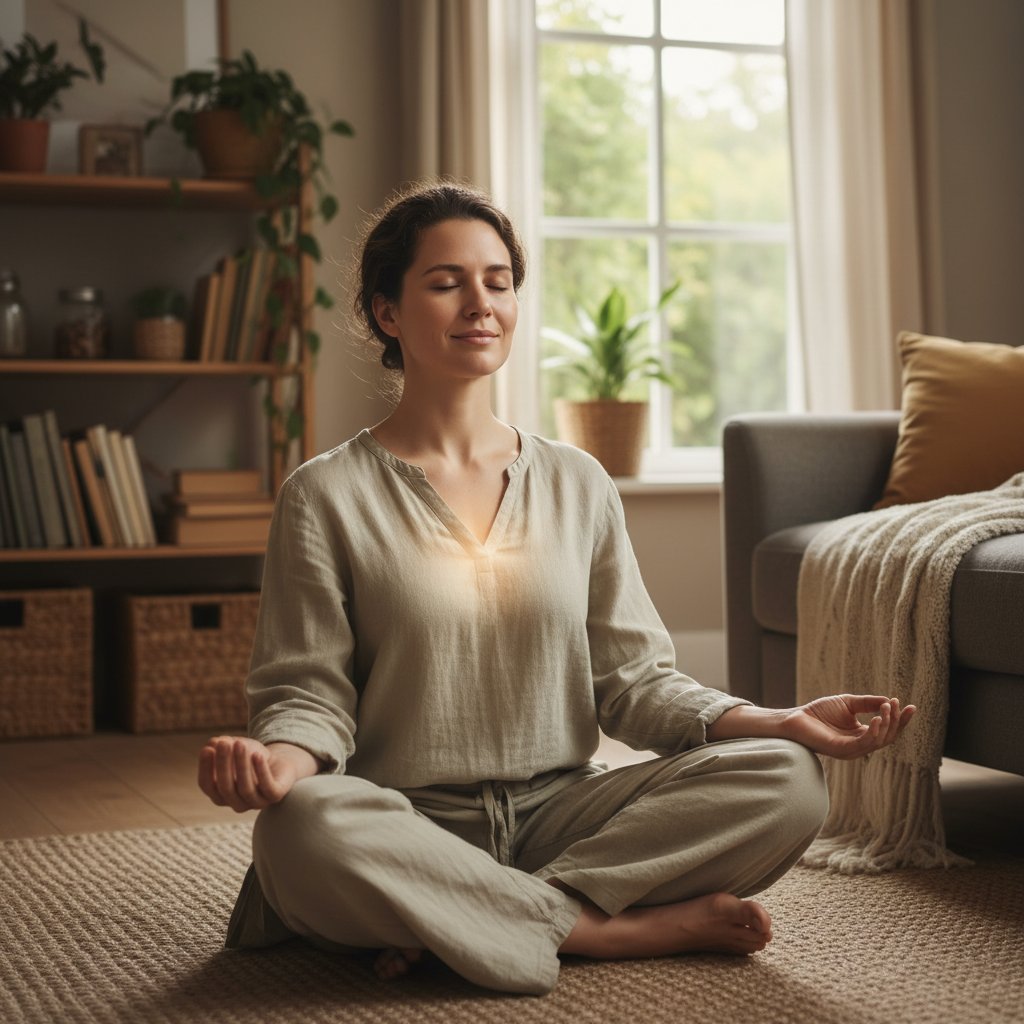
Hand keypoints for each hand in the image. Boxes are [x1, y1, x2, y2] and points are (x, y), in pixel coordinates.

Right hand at [197, 736, 312, 811]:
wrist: (280, 762)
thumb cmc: (252, 756)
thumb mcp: (235, 747)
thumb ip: (223, 745)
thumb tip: (212, 743)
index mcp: (221, 795)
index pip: (207, 785)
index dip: (205, 768)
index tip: (207, 749)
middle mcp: (236, 803)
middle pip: (225, 788)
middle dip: (223, 764)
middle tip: (223, 743)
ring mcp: (256, 802)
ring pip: (245, 788)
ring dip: (241, 765)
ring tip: (240, 744)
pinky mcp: (274, 797)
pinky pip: (266, 786)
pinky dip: (261, 770)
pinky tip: (257, 755)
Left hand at [783, 695, 914, 759]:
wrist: (796, 718)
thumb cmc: (819, 712)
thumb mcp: (848, 704)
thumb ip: (868, 703)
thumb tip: (889, 701)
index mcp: (862, 735)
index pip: (888, 730)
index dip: (901, 720)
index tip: (912, 707)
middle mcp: (860, 745)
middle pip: (888, 737)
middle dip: (896, 720)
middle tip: (896, 704)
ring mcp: (852, 750)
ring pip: (879, 741)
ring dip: (887, 724)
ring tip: (887, 707)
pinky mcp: (841, 750)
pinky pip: (863, 744)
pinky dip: (874, 733)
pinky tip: (878, 719)